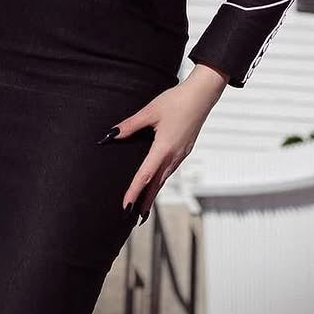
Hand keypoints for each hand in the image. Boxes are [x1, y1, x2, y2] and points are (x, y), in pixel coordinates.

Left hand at [108, 64, 228, 219]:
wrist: (201, 96)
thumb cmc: (176, 101)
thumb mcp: (150, 111)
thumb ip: (130, 125)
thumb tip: (111, 134)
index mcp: (163, 149)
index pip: (145, 176)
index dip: (133, 192)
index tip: (125, 207)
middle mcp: (173, 156)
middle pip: (156, 184)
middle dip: (144, 201)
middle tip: (133, 218)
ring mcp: (181, 154)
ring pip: (164, 179)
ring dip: (153, 193)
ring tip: (143, 206)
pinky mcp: (185, 150)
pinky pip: (171, 171)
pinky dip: (161, 181)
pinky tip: (157, 181)